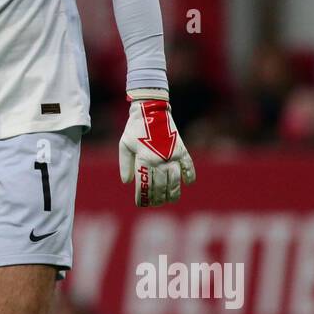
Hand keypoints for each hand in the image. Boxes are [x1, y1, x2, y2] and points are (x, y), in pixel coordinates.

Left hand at [118, 89, 195, 206]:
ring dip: (172, 192)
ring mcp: (171, 155)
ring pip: (174, 180)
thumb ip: (125, 164)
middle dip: (157, 198)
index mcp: (143, 159)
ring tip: (169, 200)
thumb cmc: (134, 128)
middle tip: (155, 204)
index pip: (144, 184)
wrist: (150, 109)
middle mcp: (158, 159)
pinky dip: (189, 175)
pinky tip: (188, 184)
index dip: (142, 197)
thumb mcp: (124, 145)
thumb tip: (128, 183)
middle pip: (160, 185)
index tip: (141, 204)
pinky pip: (188, 165)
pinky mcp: (181, 149)